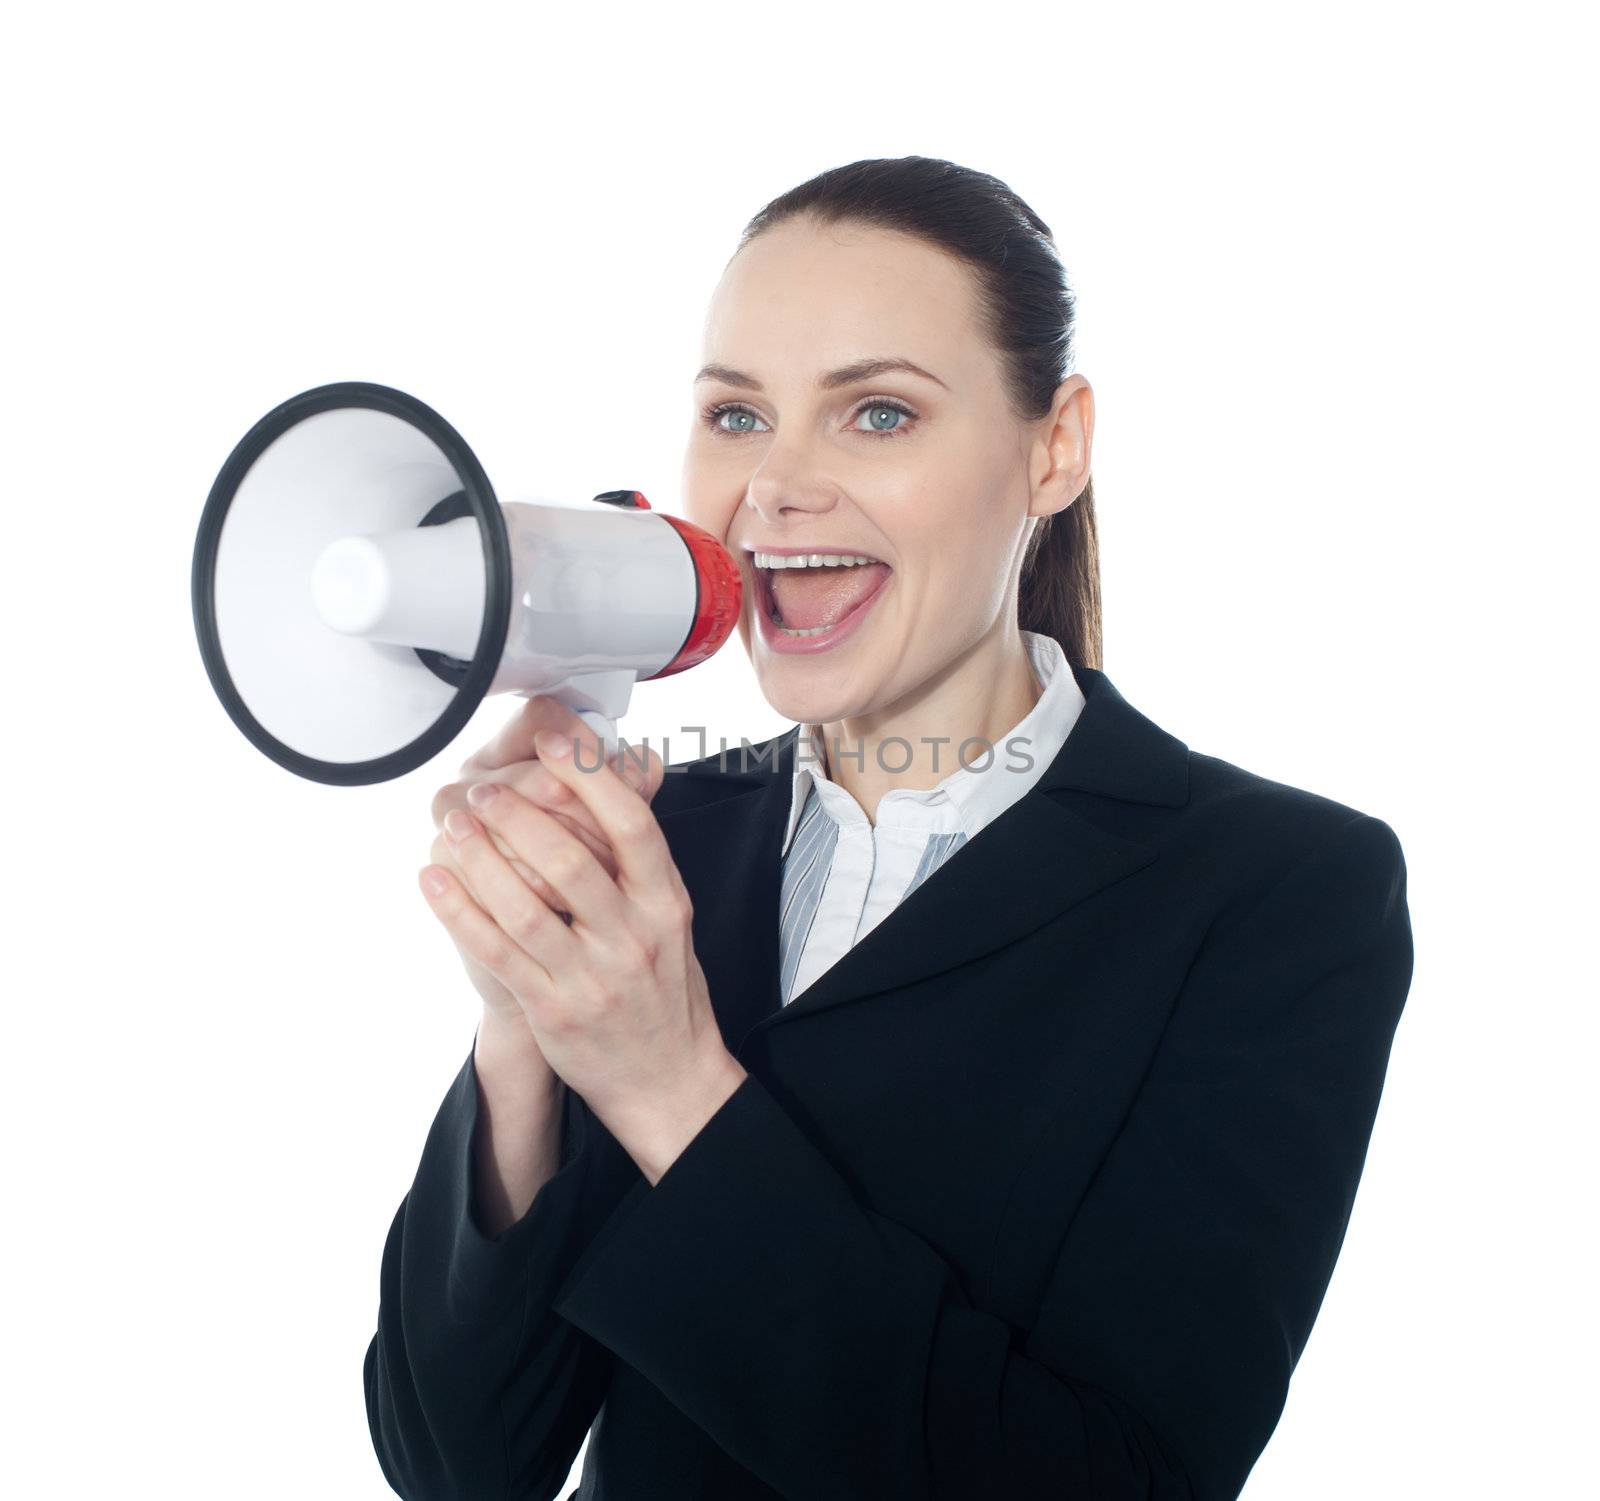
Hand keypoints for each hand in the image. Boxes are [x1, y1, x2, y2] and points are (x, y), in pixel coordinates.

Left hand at [428, 696, 664, 1026]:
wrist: (667, 1077)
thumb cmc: (664, 986)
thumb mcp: (672, 916)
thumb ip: (642, 855)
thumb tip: (632, 770)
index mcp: (666, 902)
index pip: (631, 824)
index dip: (589, 776)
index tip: (552, 739)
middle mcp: (634, 936)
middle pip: (570, 859)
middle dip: (517, 813)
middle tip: (482, 788)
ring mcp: (592, 976)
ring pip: (525, 904)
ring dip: (479, 856)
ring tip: (452, 824)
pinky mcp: (552, 1010)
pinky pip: (497, 951)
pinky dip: (458, 912)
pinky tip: (434, 880)